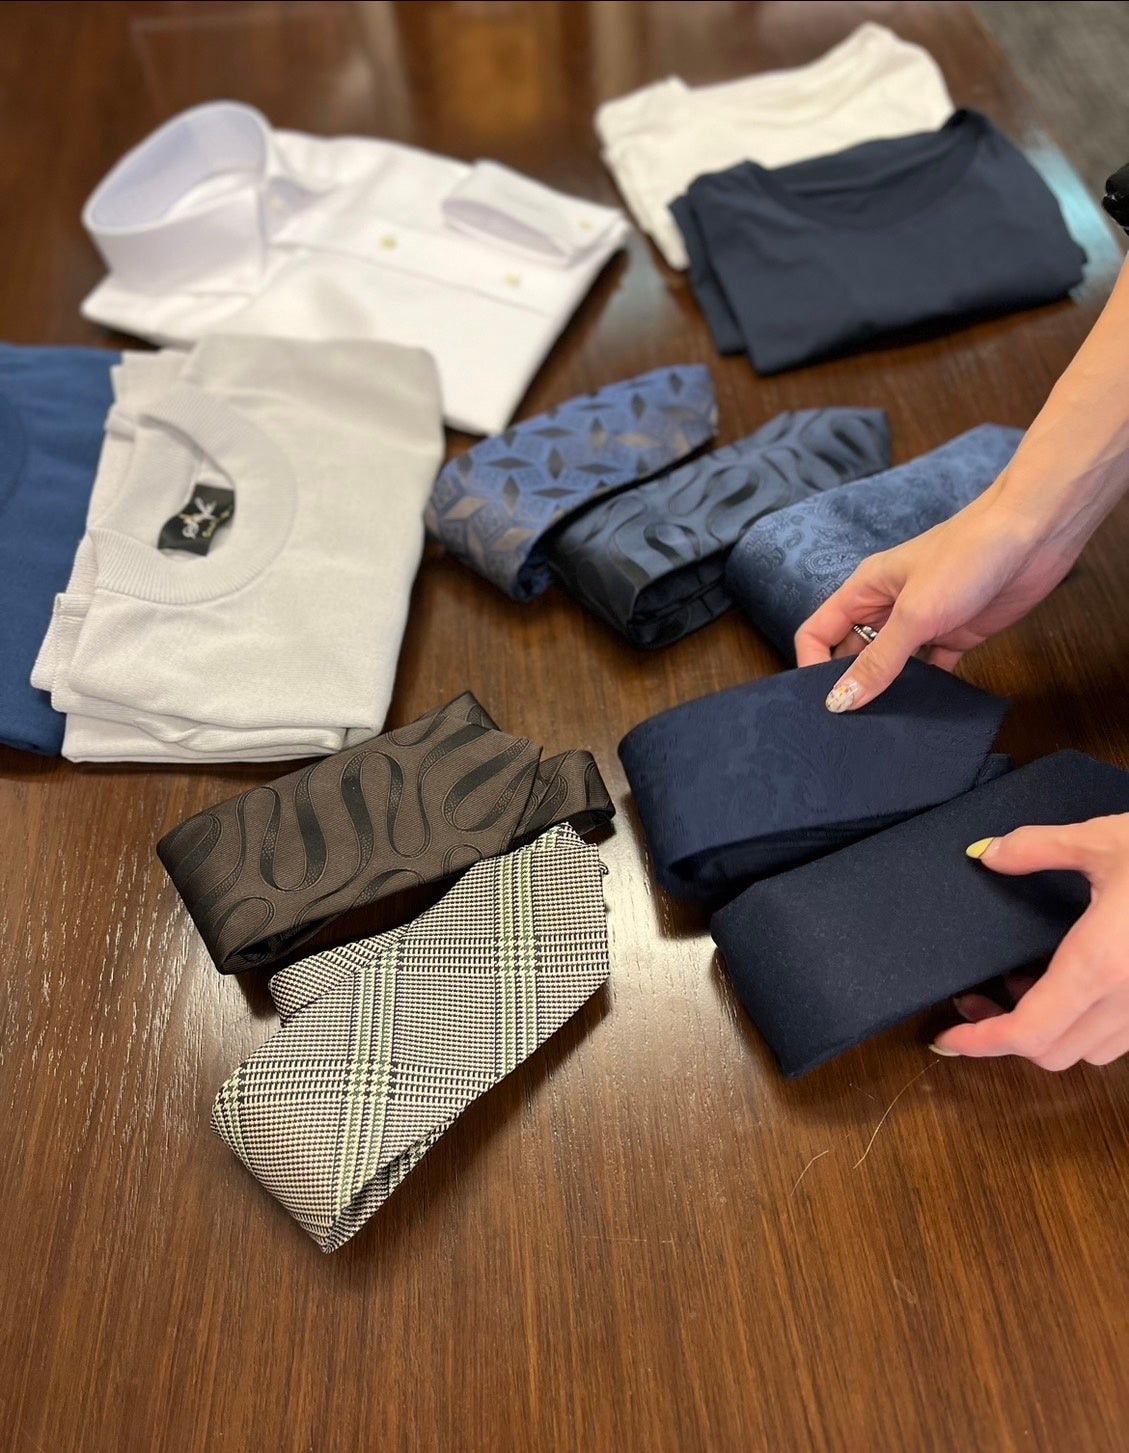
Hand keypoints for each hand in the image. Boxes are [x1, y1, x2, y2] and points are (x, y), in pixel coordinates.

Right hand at [793, 490, 1082, 711]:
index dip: (811, 665)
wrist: (1035, 535)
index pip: (818, 632)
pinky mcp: (955, 634)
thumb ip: (877, 661)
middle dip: (848, 685)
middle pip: (851, 652)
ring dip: (887, 691)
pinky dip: (926, 690)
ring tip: (884, 727)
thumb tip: (839, 701)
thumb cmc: (967, 556)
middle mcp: (888, 607)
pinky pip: (930, 670)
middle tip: (850, 726)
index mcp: (865, 591)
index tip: (822, 702)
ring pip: (891, 665)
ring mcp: (922, 622)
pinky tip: (925, 713)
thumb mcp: (914, 614)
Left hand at [933, 815, 1128, 1069]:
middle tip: (971, 999)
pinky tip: (1067, 982)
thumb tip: (988, 854)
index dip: (981, 1042)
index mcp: (1101, 965)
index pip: (1027, 1031)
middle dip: (1002, 1035)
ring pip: (1086, 1051)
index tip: (946, 1038)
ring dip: (1044, 1032)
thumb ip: (1038, 848)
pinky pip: (1117, 1036)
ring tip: (1015, 986)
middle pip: (1050, 1052)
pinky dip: (1080, 1023)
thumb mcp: (1103, 840)